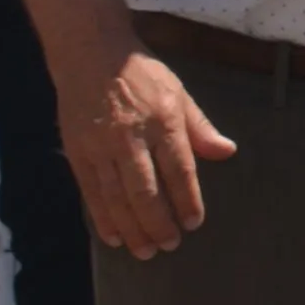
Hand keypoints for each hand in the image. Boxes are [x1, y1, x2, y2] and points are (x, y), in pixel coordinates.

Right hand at [64, 46, 238, 257]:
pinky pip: (91, 192)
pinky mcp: (77, 152)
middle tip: (169, 245)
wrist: (89, 54)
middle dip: (158, 223)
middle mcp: (131, 137)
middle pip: (145, 190)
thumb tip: (227, 152)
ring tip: (145, 251)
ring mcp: (101, 146)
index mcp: (163, 120)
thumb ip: (200, 127)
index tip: (193, 223)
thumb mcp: (177, 92)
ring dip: (132, 228)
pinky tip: (114, 237)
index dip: (187, 200)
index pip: (179, 169)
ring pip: (117, 197)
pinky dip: (102, 218)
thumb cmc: (141, 74)